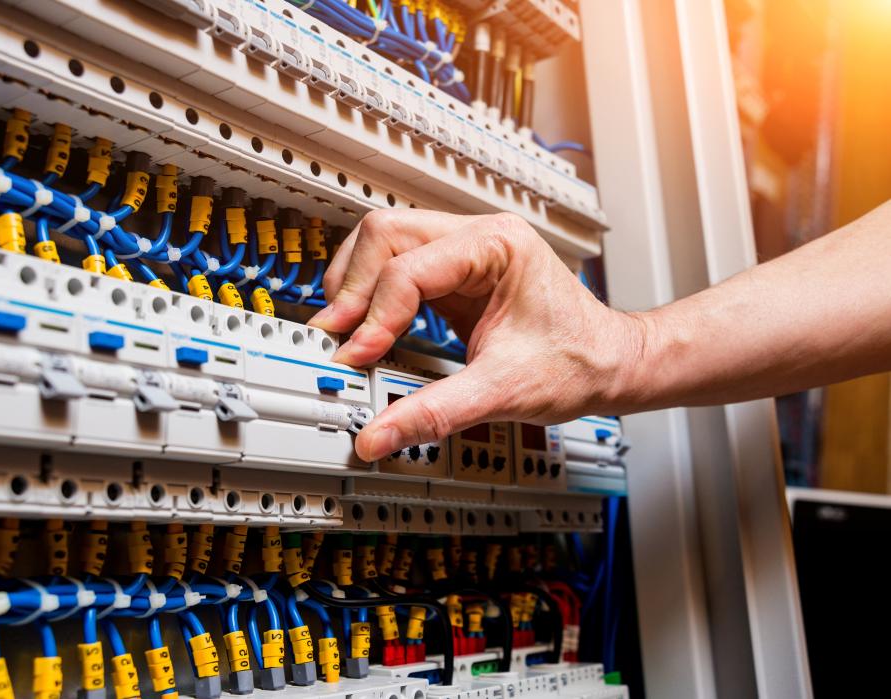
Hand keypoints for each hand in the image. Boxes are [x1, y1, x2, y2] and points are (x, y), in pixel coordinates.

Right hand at [308, 210, 643, 460]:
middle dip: (353, 286)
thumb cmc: (579, 362)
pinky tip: (368, 330)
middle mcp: (476, 238)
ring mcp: (464, 253)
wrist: (611, 365)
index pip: (409, 267)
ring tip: (346, 333)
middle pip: (384, 235)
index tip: (359, 357)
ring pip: (383, 244)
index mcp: (496, 246)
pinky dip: (372, 297)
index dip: (375, 315)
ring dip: (356, 286)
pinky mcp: (454, 275)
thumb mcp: (503, 391)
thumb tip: (380, 434)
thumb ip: (435, 412)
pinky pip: (396, 270)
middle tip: (336, 337)